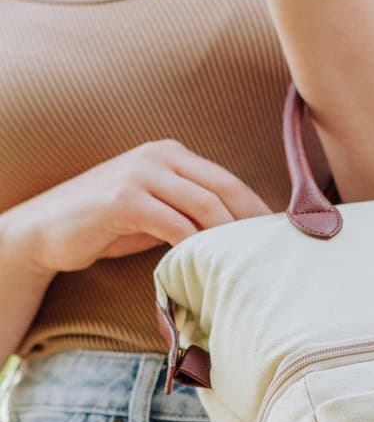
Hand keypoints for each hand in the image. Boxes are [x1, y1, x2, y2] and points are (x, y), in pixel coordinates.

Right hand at [10, 140, 271, 275]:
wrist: (45, 230)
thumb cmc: (106, 225)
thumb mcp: (155, 210)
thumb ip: (189, 212)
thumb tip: (239, 235)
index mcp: (171, 153)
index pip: (228, 179)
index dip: (257, 208)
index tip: (280, 236)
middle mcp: (159, 155)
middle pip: (223, 187)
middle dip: (251, 222)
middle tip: (273, 253)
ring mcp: (139, 174)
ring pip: (203, 204)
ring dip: (228, 236)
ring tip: (246, 263)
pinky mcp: (122, 200)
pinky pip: (172, 224)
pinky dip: (194, 246)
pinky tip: (206, 267)